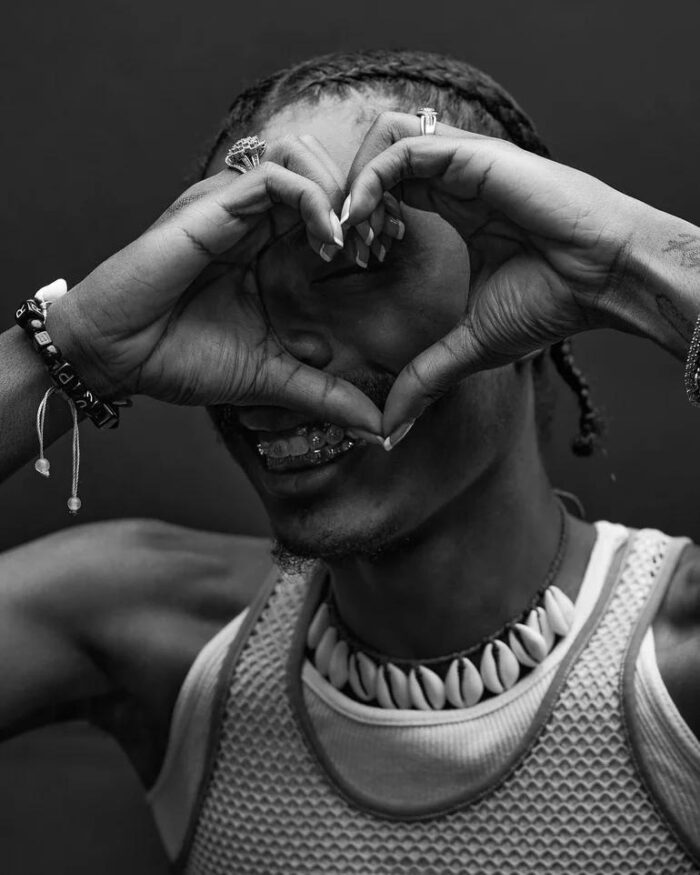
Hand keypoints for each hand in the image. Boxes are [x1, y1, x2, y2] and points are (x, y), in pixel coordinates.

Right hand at [47, 136, 381, 432]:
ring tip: (352, 240)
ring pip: (302, 156)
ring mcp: (232, 208)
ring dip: (339, 191)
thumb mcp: (273, 378)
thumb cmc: (182, 359)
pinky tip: (327, 241)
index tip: (382, 259)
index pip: (327, 209)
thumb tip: (378, 426)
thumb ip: (325, 393)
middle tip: (378, 242)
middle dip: (362, 199)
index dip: (364, 224)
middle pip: (322, 171)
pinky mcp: (213, 207)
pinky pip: (275, 175)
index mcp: (265, 248)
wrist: (118, 357)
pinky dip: (312, 198)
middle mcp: (251, 219)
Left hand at [343, 112, 640, 433]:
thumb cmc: (552, 302)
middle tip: (336, 248)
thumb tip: (391, 429)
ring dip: (353, 184)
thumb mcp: (470, 345)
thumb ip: (425, 376)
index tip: (346, 261)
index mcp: (455, 204)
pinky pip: (403, 148)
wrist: (605, 281)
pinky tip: (361, 221)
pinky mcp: (473, 156)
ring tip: (347, 234)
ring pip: (382, 139)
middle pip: (376, 158)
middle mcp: (454, 176)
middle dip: (344, 198)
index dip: (358, 218)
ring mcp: (463, 161)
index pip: (388, 188)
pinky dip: (371, 180)